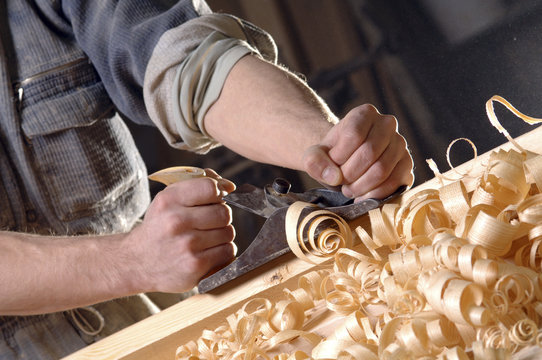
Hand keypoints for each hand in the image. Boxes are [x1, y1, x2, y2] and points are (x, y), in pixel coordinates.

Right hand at [128, 169, 235, 292]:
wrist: (137, 264)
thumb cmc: (160, 227)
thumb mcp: (169, 200)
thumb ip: (198, 185)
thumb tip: (229, 186)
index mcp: (169, 200)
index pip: (210, 188)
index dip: (219, 193)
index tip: (216, 200)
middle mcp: (176, 221)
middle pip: (224, 212)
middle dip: (220, 217)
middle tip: (207, 223)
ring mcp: (187, 244)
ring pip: (229, 232)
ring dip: (222, 236)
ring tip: (204, 239)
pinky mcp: (195, 265)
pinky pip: (228, 251)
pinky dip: (222, 252)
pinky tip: (207, 252)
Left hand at [303, 104, 413, 199]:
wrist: (346, 164)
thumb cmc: (332, 156)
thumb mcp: (315, 155)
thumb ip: (314, 161)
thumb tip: (333, 176)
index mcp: (365, 113)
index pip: (354, 135)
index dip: (339, 156)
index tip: (333, 164)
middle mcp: (387, 124)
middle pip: (369, 153)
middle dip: (349, 174)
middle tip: (341, 182)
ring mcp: (400, 145)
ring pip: (381, 170)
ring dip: (360, 186)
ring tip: (349, 188)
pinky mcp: (407, 166)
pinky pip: (394, 183)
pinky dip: (375, 195)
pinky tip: (362, 196)